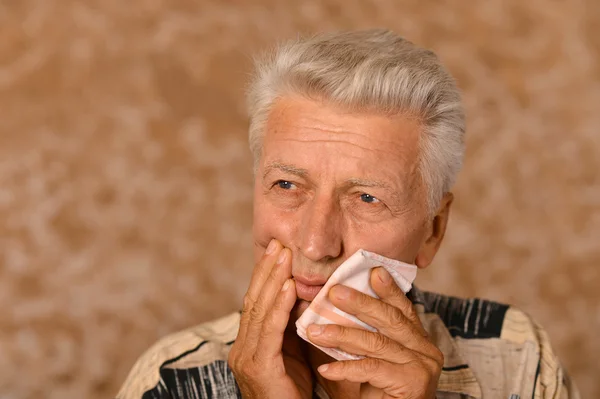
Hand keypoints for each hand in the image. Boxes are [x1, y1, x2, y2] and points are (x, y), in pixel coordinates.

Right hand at [228, 239, 312, 398]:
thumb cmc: (293, 395)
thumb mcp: (291, 355)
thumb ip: (290, 329)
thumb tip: (300, 296)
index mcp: (248, 345)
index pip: (255, 303)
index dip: (264, 275)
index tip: (276, 251)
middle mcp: (242, 349)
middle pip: (254, 301)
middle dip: (266, 271)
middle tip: (278, 244)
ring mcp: (246, 358)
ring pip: (259, 311)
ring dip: (273, 280)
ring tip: (284, 256)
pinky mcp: (259, 367)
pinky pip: (270, 331)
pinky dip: (279, 306)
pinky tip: (288, 287)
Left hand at [306, 267, 442, 398]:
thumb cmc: (378, 395)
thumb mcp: (367, 359)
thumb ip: (356, 336)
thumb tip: (325, 309)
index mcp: (419, 341)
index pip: (402, 309)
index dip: (388, 289)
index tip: (373, 271)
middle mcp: (427, 350)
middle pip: (390, 319)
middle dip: (360, 303)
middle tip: (334, 291)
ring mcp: (422, 367)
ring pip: (377, 342)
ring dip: (342, 335)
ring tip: (314, 331)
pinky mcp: (413, 383)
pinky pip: (373, 369)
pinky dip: (346, 368)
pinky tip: (325, 368)